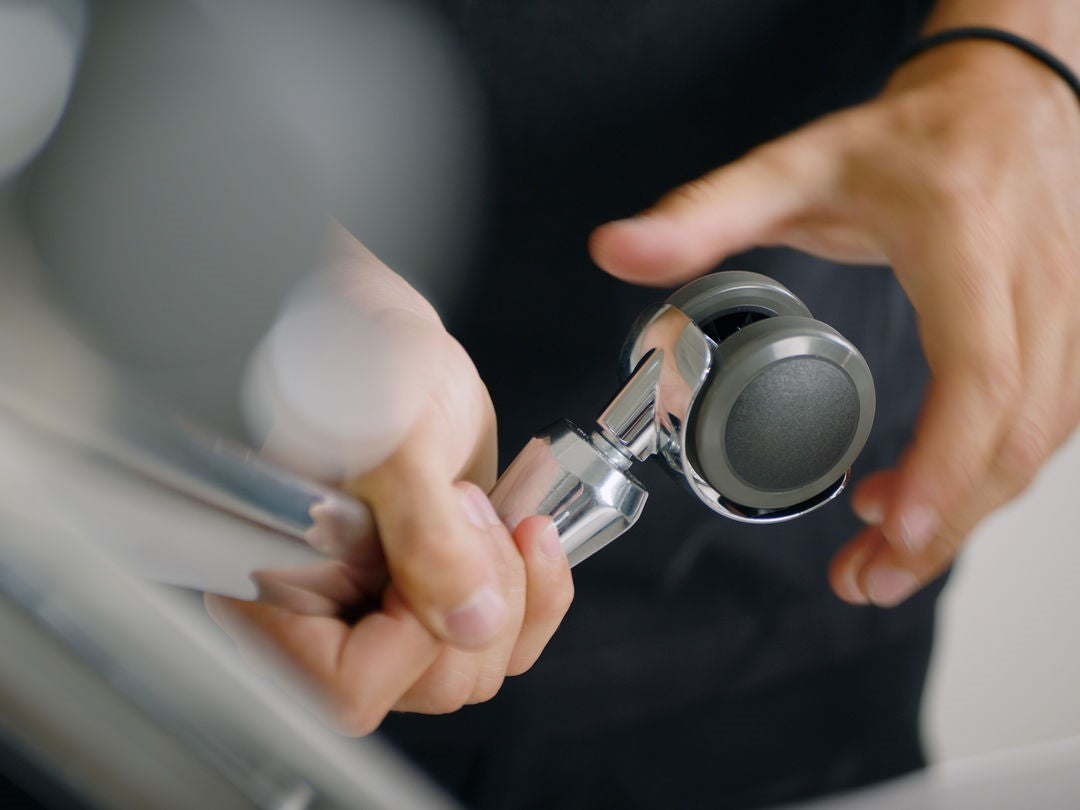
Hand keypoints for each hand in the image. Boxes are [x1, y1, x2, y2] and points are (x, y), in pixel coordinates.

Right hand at [207, 225, 572, 733]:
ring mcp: (390, 609)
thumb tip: (470, 624)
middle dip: (478, 595)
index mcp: (278, 588)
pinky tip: (531, 534)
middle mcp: (331, 615)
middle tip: (462, 508)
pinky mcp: (441, 592)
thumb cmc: (363, 367)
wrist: (396, 346)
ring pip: (479, 668)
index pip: (348, 687)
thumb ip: (424, 538)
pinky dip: (542, 593)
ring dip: (513, 588)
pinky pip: (511, 639)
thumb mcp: (393, 445)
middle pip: (432, 688)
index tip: (436, 551)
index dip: (413, 633)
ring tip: (483, 507)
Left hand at [590, 39, 1079, 607]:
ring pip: (1043, 441)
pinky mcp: (1073, 335)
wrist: (1004, 97)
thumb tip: (617, 251)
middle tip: (867, 577)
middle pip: (1019, 432)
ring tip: (883, 556)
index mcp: (964, 240)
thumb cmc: (907, 137)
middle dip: (946, 524)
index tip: (893, 529)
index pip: (978, 371)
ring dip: (967, 512)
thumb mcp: (798, 164)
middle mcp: (1035, 281)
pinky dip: (989, 477)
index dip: (946, 463)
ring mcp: (1071, 310)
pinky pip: (1051, 425)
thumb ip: (704, 213)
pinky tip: (927, 502)